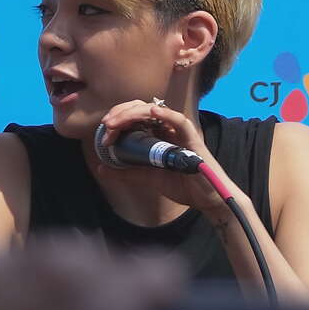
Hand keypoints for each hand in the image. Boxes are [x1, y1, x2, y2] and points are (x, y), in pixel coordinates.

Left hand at [99, 100, 243, 213]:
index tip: (105, 130)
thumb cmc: (183, 185)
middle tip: (107, 124)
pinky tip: (153, 111)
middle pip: (142, 109)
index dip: (119, 118)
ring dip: (133, 113)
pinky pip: (179, 121)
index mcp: (157, 134)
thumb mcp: (148, 178)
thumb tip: (102, 168)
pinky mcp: (192, 138)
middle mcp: (167, 128)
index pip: (136, 116)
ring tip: (116, 122)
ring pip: (156, 111)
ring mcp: (179, 131)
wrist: (206, 200)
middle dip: (121, 113)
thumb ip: (126, 173)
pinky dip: (167, 114)